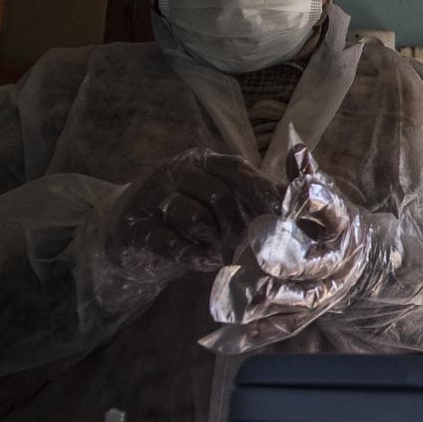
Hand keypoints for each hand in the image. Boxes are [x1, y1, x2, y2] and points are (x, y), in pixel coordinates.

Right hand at [104, 150, 281, 271]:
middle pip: (219, 195)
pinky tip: (206, 261)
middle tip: (243, 240)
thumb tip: (295, 197)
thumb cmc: (186, 216)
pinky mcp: (135, 229)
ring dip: (214, 238)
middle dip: (238, 223)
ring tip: (217, 246)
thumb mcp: (219, 199)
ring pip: (194, 217)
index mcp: (201, 161)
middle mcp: (174, 172)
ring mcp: (151, 199)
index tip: (282, 214)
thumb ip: (252, 194)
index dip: (261, 192)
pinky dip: (193, 255)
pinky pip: (169, 243)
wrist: (127, 235)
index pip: (237, 169)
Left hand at [203, 144, 398, 351]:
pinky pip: (287, 326)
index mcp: (345, 228)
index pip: (335, 210)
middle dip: (288, 260)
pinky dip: (263, 331)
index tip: (293, 191)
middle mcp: (340, 263)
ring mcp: (326, 292)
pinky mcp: (311, 314)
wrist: (364, 264)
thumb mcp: (330, 197)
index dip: (315, 200)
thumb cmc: (337, 225)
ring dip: (271, 298)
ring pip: (300, 299)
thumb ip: (309, 174)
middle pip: (316, 263)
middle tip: (259, 255)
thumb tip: (295, 142)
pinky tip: (237, 334)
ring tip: (241, 294)